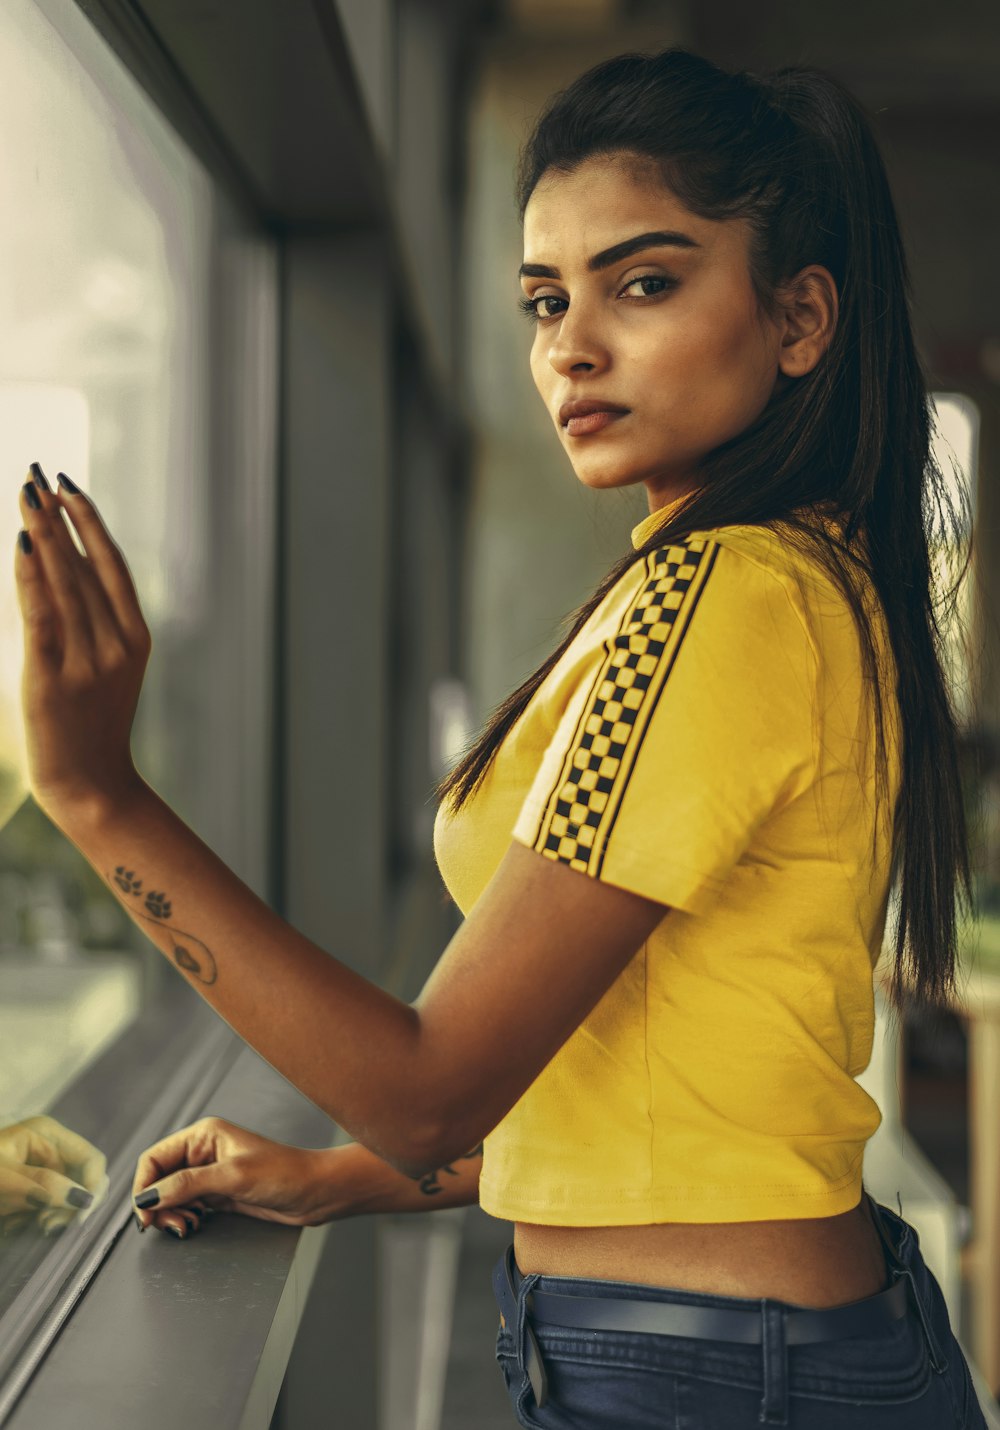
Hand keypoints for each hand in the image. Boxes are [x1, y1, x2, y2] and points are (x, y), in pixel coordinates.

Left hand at [0, 1115, 108, 1236]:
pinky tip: (20, 1225)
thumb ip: (41, 1186)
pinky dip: (39, 1222)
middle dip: (70, 1206)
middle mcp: (48, 1150)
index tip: (79, 1218)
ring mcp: (40, 1172)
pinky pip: (49, 1211)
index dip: (92, 1187)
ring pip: (68, 1200)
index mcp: (46, 1134)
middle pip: (83, 1180)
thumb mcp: (3, 1179)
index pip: (90, 1159)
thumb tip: (82, 1198)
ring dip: (53, 1217)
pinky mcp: (30, 1194)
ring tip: (26, 1226)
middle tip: (45, 1226)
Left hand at [14, 466, 151, 821]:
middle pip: (84, 565)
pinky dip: (33, 576)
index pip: (111, 565)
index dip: (90, 521)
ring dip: (43, 533)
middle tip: (37, 474)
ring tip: (25, 495)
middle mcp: (116, 643)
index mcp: (136, 638)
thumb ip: (95, 624)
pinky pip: (42, 614)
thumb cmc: (93, 728)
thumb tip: (64, 572)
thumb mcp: (108, 670)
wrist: (91, 786)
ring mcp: (87, 660)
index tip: (67, 485)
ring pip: (64, 582)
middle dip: (59, 515)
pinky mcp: (53, 677)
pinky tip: (24, 544)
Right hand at [132, 1116, 341, 1237]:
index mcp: (204, 1135)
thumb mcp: (232, 1177)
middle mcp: (204, 1152)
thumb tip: (149, 1197)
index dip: (144, 1186)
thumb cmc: (284, 1173)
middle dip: (158, 1205)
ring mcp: (211, 1174)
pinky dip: (183, 1218)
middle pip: (160, 1179)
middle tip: (168, 1226)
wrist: (315, 1192)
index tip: (144, 1214)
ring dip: (170, 1214)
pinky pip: (186, 1206)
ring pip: (171, 1196)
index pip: (155, 1158)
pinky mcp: (219, 1194)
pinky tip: (193, 1225)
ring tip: (185, 1227)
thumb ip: (188, 1185)